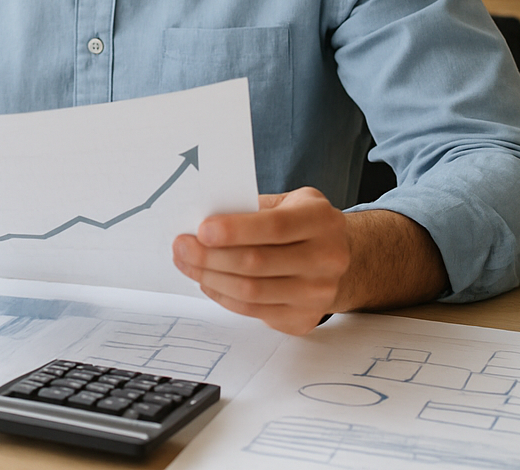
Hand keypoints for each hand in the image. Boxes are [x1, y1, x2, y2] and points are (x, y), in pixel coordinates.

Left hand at [172, 188, 350, 334]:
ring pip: (252, 291)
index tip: (201, 230)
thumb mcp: (288, 202)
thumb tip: (202, 221)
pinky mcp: (304, 318)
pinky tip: (207, 282)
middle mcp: (327, 259)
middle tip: (181, 247)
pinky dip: (223, 296)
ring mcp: (318, 293)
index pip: (274, 227)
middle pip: (257, 263)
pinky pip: (253, 311)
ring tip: (187, 264)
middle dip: (210, 256)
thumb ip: (253, 208)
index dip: (235, 230)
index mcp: (321, 220)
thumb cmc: (301, 224)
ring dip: (210, 278)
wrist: (338, 258)